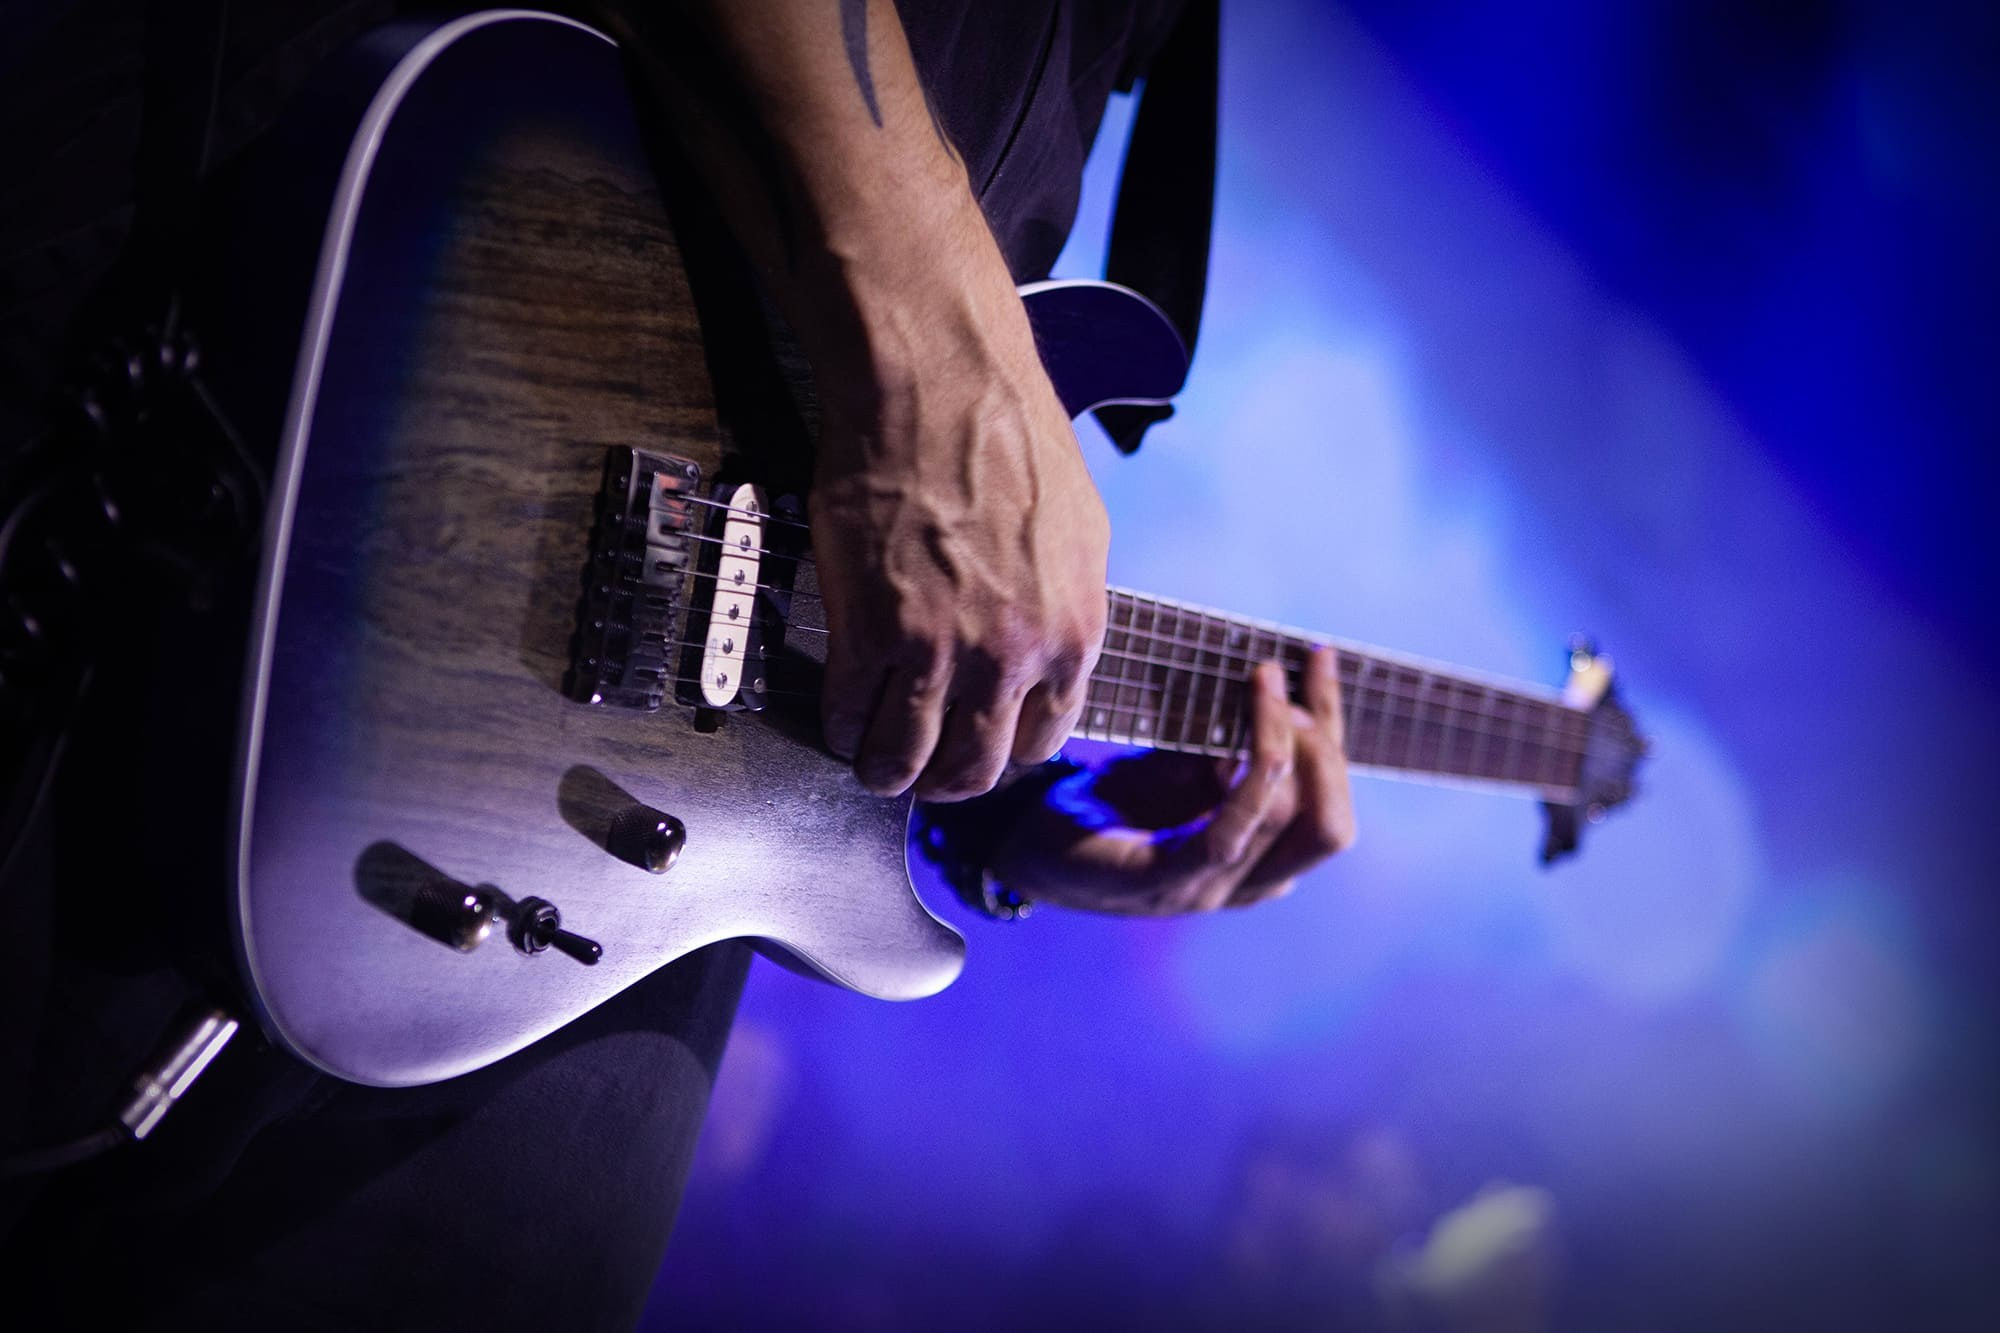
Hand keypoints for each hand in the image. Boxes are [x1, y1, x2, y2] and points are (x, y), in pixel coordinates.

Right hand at [811, 254, 1109, 801]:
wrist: (937, 381)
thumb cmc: (1009, 434)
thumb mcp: (1079, 532)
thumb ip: (1066, 607)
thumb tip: (1051, 653)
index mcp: (1072, 634)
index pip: (1038, 745)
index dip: (1000, 755)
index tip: (975, 749)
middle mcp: (1012, 655)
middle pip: (972, 771)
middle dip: (942, 783)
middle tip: (919, 772)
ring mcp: (938, 648)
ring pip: (906, 759)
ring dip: (883, 772)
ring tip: (870, 761)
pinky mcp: (868, 628)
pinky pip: (849, 711)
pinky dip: (839, 724)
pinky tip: (838, 712)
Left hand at [989, 649, 1355, 912]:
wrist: (1020, 843)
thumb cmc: (1102, 802)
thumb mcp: (1173, 767)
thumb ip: (1222, 750)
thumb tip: (1270, 697)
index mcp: (1257, 860)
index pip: (1330, 807)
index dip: (1333, 729)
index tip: (1318, 657)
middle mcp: (1243, 884)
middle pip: (1330, 825)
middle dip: (1324, 747)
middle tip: (1281, 683)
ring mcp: (1205, 891)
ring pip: (1291, 823)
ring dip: (1284, 740)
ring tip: (1261, 680)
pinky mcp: (1159, 882)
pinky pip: (1228, 833)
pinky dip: (1246, 777)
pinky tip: (1234, 733)